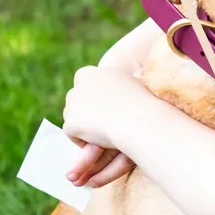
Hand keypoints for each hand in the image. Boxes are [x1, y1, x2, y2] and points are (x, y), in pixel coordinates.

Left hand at [61, 65, 157, 187]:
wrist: (138, 119)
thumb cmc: (143, 104)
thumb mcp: (133, 85)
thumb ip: (118, 85)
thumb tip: (123, 84)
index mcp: (96, 73)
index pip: (82, 77)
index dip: (90, 91)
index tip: (102, 103)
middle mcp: (81, 85)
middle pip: (75, 98)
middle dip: (84, 110)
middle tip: (103, 121)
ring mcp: (73, 104)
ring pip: (73, 117)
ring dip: (85, 125)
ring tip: (107, 131)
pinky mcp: (70, 123)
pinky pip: (73, 135)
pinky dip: (85, 141)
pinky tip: (102, 140)